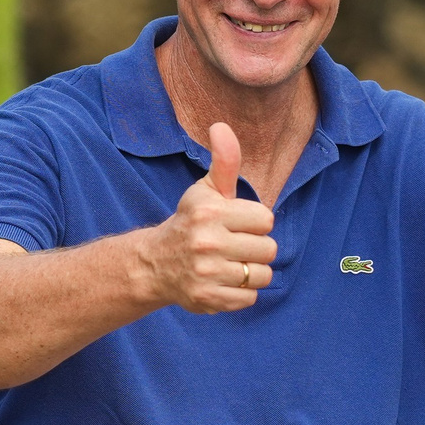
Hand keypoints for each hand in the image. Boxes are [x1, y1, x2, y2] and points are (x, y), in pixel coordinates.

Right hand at [147, 122, 278, 313]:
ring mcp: (206, 273)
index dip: (255, 223)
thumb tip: (221, 126)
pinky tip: (223, 281)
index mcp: (210, 213)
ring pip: (261, 275)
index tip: (236, 224)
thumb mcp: (206, 190)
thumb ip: (224, 161)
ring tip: (230, 265)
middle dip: (255, 248)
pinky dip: (241, 293)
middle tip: (233, 246)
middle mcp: (206, 243)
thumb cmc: (191, 222)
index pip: (266, 220)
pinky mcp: (207, 298)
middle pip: (268, 249)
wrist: (156, 263)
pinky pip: (249, 298)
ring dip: (250, 272)